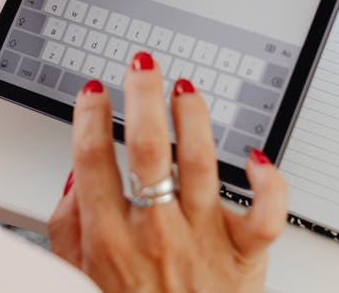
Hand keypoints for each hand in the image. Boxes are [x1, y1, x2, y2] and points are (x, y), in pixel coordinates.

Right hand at [48, 52, 288, 291]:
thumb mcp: (77, 275)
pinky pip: (267, 210)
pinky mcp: (245, 253)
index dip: (90, 115)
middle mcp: (156, 233)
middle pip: (149, 147)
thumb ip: (69, 225)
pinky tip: (256, 157)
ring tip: (186, 90)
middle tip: (142, 66)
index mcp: (110, 238)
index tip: (94, 92)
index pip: (93, 158)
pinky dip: (269, 180)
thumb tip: (75, 177)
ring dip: (195, 116)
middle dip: (143, 95)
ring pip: (203, 162)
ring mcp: (203, 240)